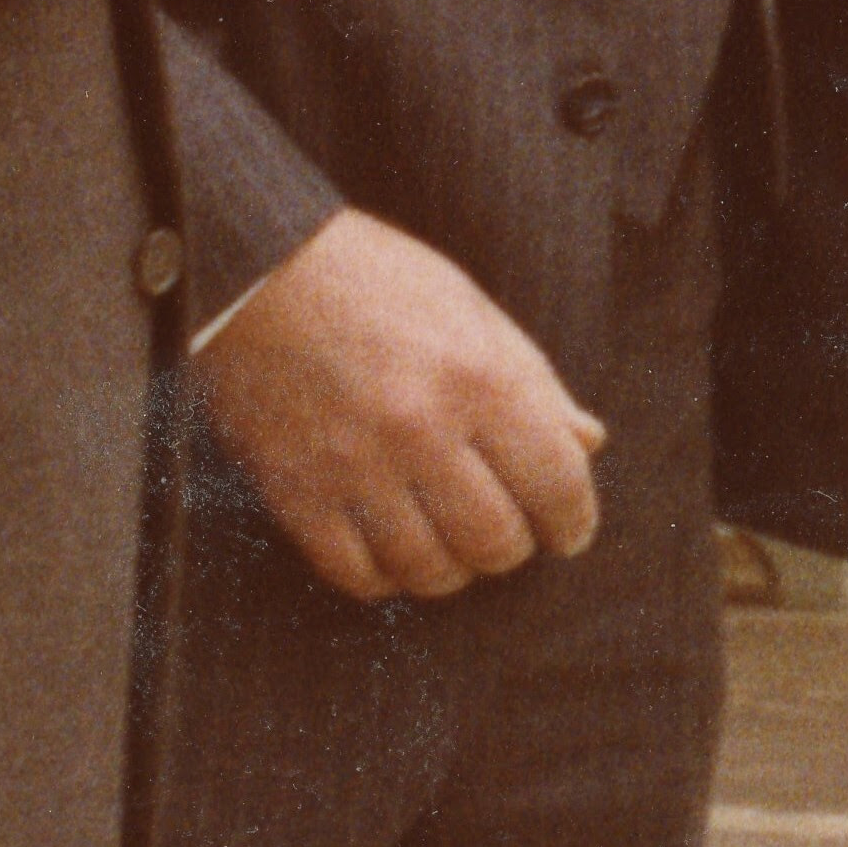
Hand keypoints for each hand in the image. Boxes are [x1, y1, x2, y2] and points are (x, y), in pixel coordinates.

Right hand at [194, 208, 605, 598]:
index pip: (555, 485)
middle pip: (495, 541)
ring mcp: (355, 467)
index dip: (574, 521)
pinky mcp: (296, 493)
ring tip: (452, 544)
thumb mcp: (472, 311)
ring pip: (429, 570)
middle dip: (514, 548)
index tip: (570, 532)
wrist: (258, 269)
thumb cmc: (378, 281)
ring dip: (453, 568)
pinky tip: (394, 551)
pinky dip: (386, 577)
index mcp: (479, 377)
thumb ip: (534, 383)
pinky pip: (357, 575)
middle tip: (508, 533)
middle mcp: (421, 430)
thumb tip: (588, 443)